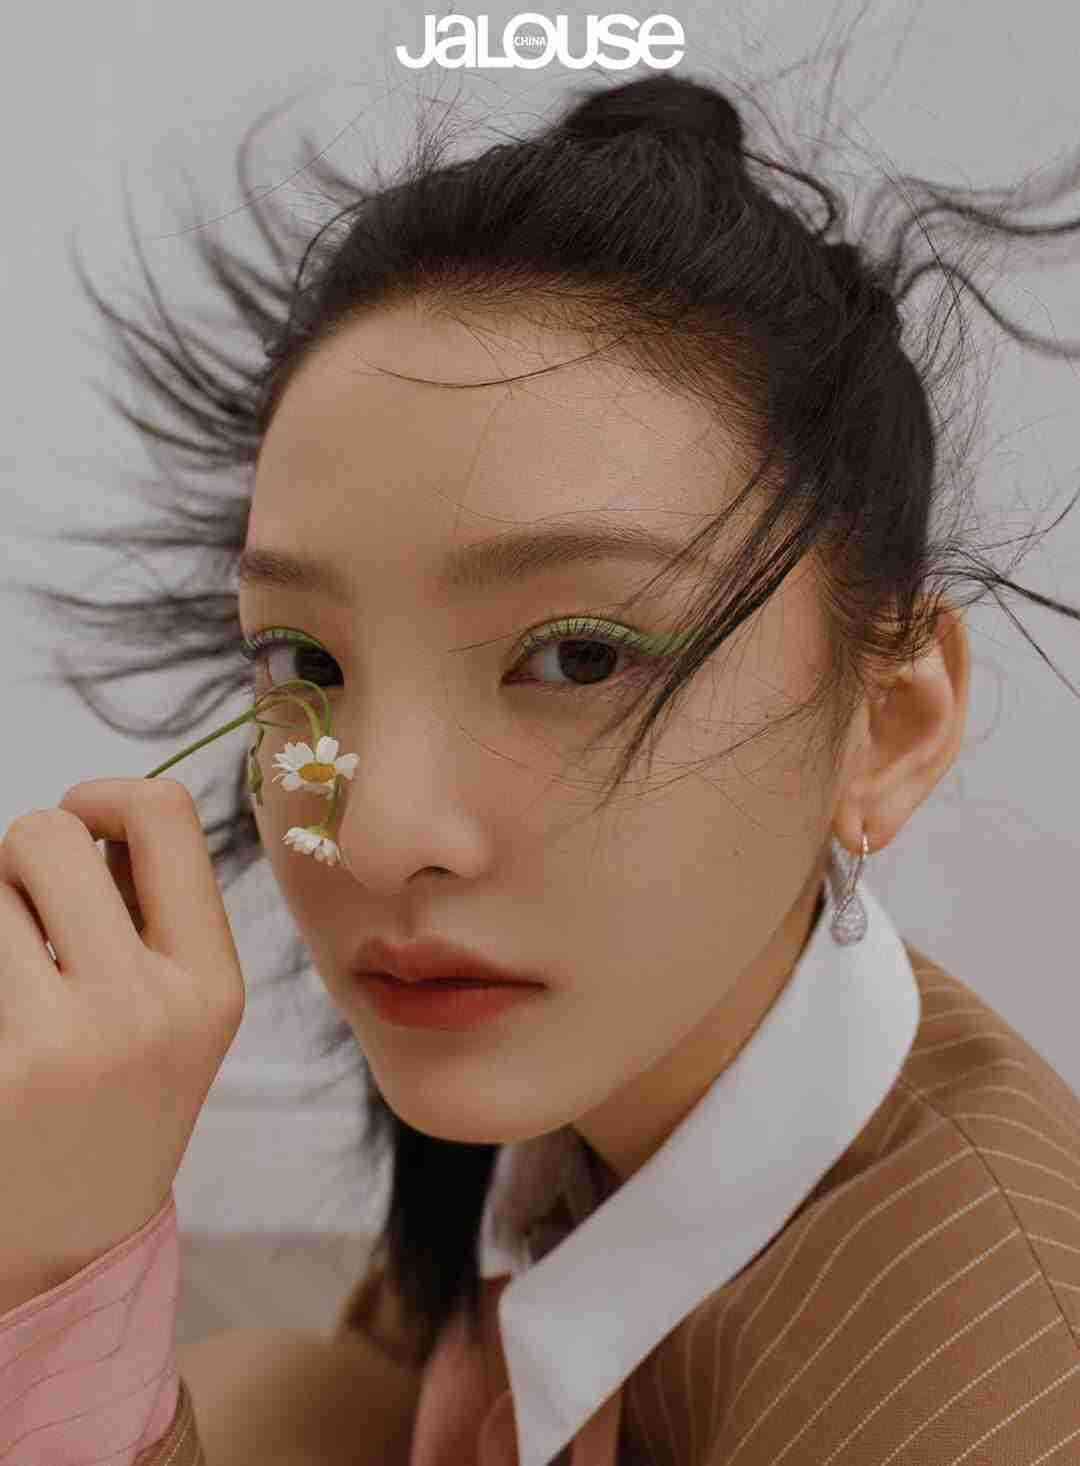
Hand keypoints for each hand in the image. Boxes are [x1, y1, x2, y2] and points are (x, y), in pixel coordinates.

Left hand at [0, 778, 245, 1312]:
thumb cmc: (121, 1102)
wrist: (73, 1243)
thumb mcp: (182, 1010)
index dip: (103, 793)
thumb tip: (94, 812)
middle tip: (26, 911)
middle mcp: (152, 1002)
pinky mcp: (6, 1064)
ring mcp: (70, 1038)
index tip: (82, 825)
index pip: (163, 813)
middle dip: (22, 853)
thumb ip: (152, 910)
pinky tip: (4, 1018)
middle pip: (50, 830)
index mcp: (213, 979)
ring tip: (15, 971)